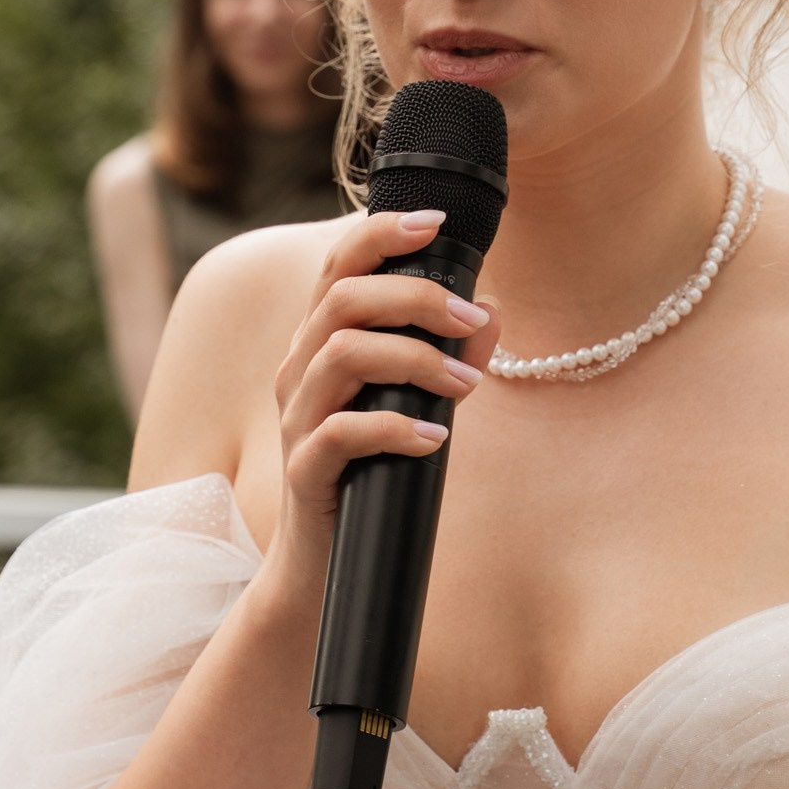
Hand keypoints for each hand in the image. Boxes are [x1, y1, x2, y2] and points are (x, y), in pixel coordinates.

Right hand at [261, 211, 500, 611]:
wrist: (323, 564)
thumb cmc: (374, 472)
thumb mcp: (418, 405)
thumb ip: (450, 356)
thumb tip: (491, 309)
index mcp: (321, 344)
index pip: (337, 267)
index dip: (380, 233)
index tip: (435, 224)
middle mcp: (300, 371)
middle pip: (343, 299)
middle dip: (415, 297)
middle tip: (471, 319)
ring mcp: (297, 419)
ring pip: (341, 354)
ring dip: (415, 360)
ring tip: (466, 384)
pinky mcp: (304, 470)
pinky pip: (339, 434)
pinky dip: (394, 429)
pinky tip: (434, 439)